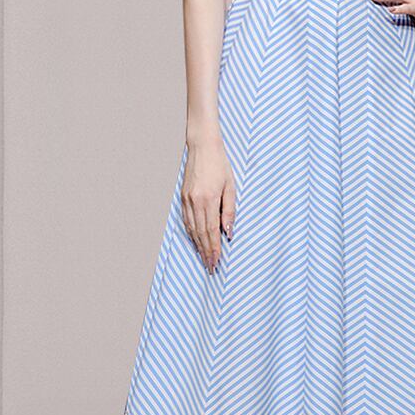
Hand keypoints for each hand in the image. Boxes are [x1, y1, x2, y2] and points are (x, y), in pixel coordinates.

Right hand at [180, 135, 236, 273]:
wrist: (202, 147)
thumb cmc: (220, 164)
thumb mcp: (231, 186)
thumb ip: (230, 210)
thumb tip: (228, 231)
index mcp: (209, 199)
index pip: (212, 230)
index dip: (214, 248)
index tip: (216, 262)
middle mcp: (195, 201)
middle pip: (200, 233)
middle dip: (206, 252)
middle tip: (210, 267)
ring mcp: (187, 200)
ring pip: (192, 228)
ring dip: (198, 245)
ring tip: (204, 257)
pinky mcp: (183, 197)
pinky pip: (186, 220)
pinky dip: (191, 232)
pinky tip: (195, 240)